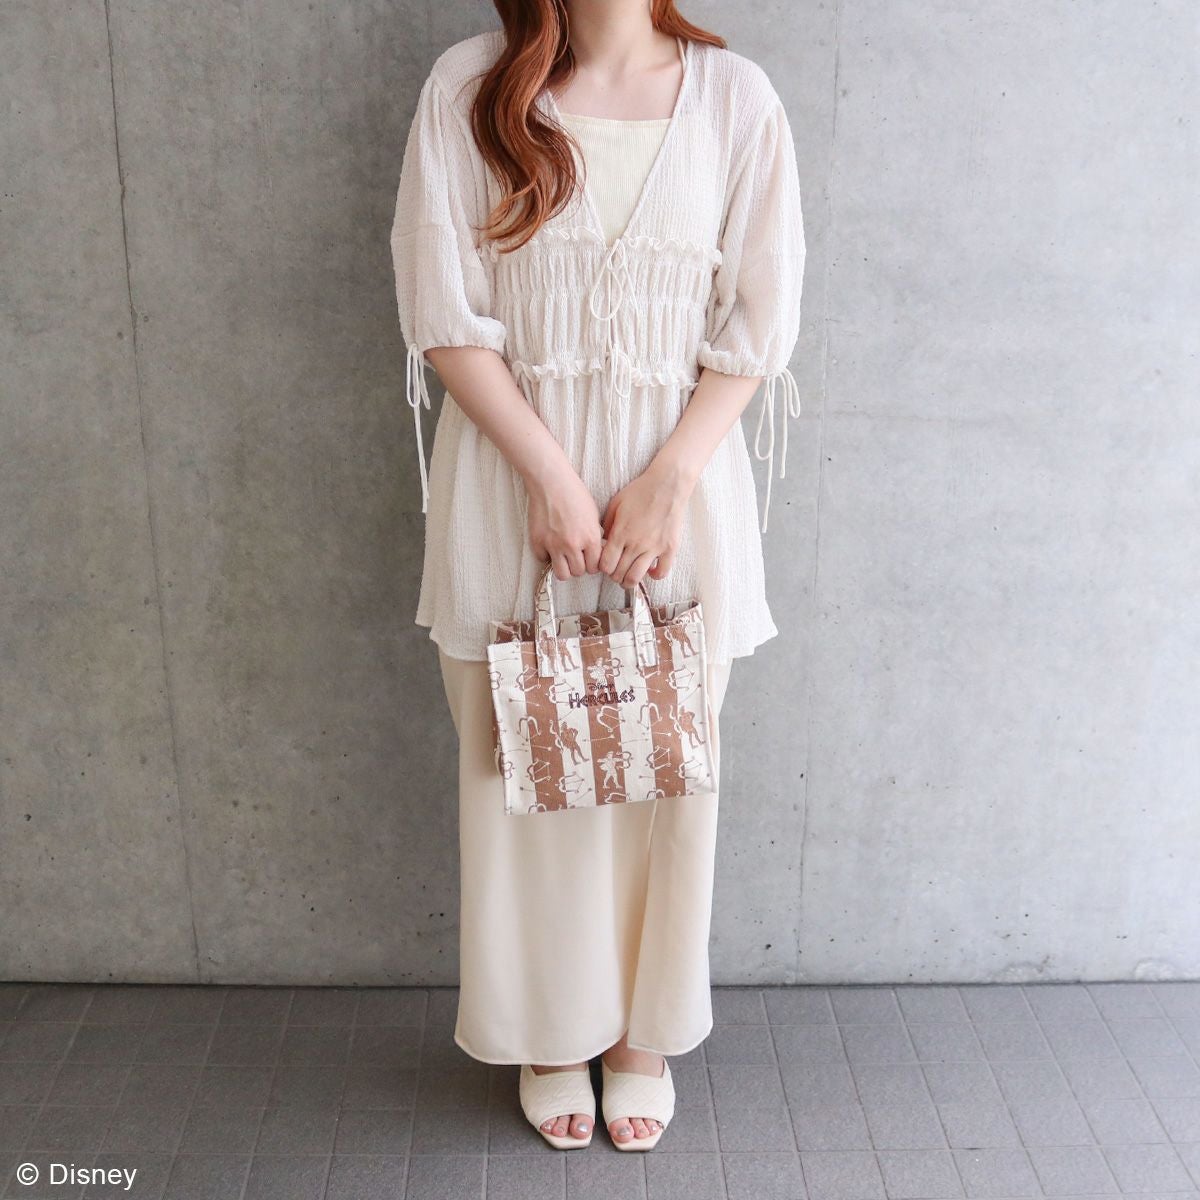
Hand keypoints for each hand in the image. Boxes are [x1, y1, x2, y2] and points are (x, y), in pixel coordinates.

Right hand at [525, 463, 604, 581]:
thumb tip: (595, 551)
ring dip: (564, 567)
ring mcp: (554, 545)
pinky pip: (543, 560)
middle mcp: (573, 545)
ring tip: (563, 557)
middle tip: (575, 557)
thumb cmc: (574, 494)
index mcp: (590, 538)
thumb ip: (594, 536)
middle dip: (578, 566)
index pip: (594, 567)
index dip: (592, 564)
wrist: (551, 482)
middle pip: (578, 572)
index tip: (588, 560)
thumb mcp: (593, 515)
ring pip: (562, 574)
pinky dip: (546, 555)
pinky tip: (549, 544)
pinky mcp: (538, 542)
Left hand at [599, 459, 693, 587]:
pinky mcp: (669, 548)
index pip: (606, 564)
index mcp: (620, 533)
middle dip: (614, 575)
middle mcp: (636, 544)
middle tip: (616, 570)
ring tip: (628, 576)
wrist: (667, 485)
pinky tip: (650, 570)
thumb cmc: (640, 491)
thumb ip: (607, 525)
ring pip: (636, 578)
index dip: (603, 568)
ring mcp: (654, 548)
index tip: (606, 564)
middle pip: (618, 574)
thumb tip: (601, 542)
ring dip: (629, 581)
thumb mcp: (616, 504)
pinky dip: (654, 576)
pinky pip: (662, 572)